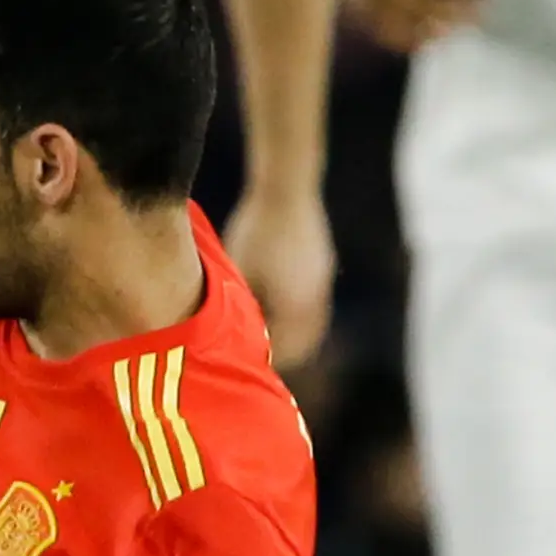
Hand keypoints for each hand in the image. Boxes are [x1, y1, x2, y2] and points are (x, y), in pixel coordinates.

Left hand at [221, 185, 334, 369]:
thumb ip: (241, 307)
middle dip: (281, 351)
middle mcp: (315, 300)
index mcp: (296, 308)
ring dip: (290, 331)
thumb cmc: (255, 232)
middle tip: (255, 354)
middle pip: (303, 342)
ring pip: (310, 323)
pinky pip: (311, 302)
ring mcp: (322, 282)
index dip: (265, 361)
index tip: (244, 365)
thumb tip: (232, 332)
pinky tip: (273, 301)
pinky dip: (295, 311)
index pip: (285, 351)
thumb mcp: (240, 274)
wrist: (286, 190)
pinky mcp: (322, 265)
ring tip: (262, 331)